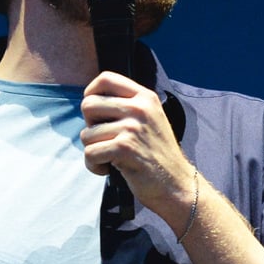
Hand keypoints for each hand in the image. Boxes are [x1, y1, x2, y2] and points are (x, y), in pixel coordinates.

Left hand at [79, 72, 190, 218]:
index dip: (91, 93)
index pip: (105, 79)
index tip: (94, 113)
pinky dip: (94, 165)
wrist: (177, 184)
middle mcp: (139, 108)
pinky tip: (108, 169)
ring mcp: (133, 127)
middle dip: (90, 126)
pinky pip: (90, 153)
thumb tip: (89, 98)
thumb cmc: (156, 154)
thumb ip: (125, 106)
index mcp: (145, 97)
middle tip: (105, 140)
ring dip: (93, 150)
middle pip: (88, 105)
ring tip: (110, 158)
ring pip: (86, 134)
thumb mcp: (148, 120)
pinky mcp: (125, 148)